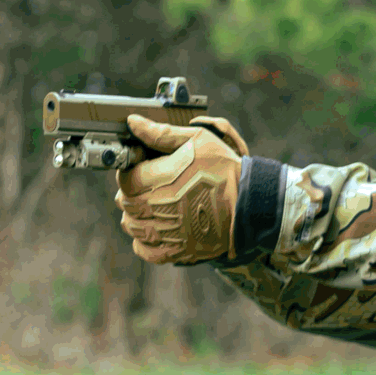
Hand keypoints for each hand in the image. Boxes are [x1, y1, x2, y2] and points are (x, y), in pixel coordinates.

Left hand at [116, 114, 244, 264]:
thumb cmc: (225, 170)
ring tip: (159, 205)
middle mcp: (154, 209)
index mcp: (156, 180)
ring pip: (130, 224)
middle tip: (158, 185)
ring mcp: (163, 233)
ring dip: (139, 214)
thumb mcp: (198, 141)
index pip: (124, 177)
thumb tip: (133, 123)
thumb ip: (161, 133)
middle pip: (124, 201)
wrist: (251, 205)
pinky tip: (161, 226)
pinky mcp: (173, 251)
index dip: (134, 170)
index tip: (148, 168)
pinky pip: (142, 248)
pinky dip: (146, 239)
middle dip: (136, 191)